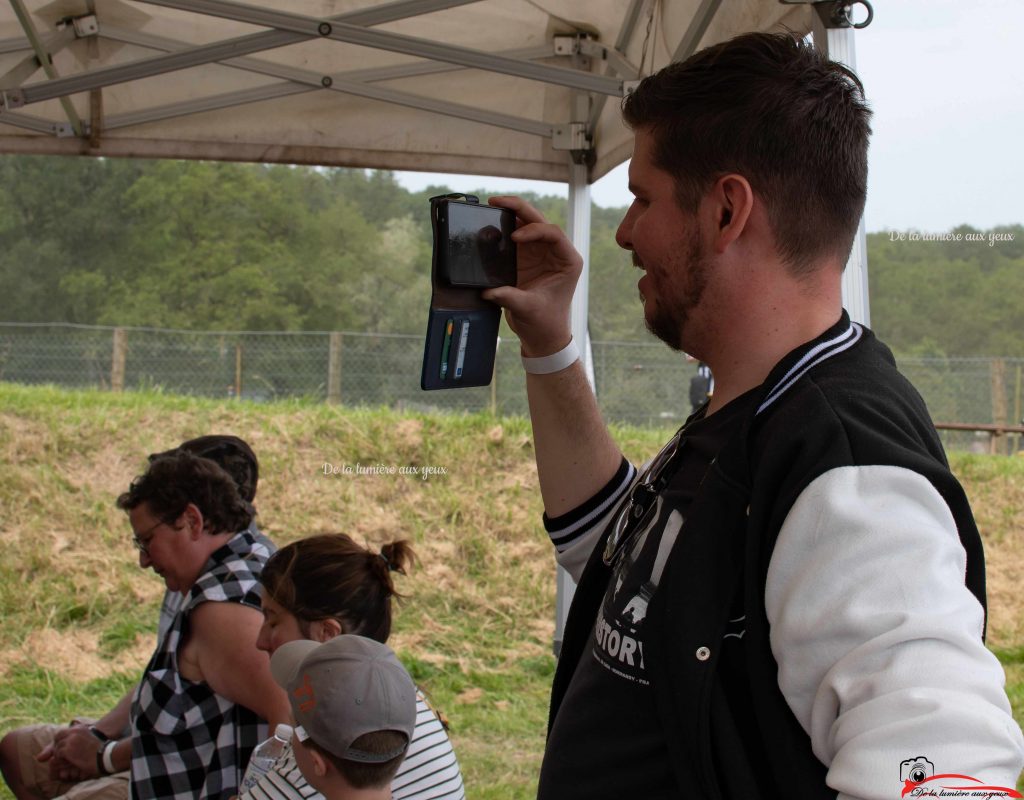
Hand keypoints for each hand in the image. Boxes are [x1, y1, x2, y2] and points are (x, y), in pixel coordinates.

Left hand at [38, 725, 100, 780]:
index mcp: (80, 728)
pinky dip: (61, 759)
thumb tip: (70, 741)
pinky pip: (57, 754)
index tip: (64, 747)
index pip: (63, 731)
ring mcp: (70, 740)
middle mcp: (74, 731)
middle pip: (57, 736)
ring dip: (60, 753)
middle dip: (57, 745)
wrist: (105, 755)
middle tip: (61, 753)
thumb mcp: (89, 739)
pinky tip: (68, 761)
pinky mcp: (67, 750)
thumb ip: (78, 737)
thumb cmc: (99, 750)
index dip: (61, 740)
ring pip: (57, 746)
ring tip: (66, 759)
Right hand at [482, 196, 581, 356]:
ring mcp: (540, 253)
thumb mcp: (529, 310)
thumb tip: (489, 290)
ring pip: (527, 224)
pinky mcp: (525, 257)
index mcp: (568, 261)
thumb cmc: (545, 323)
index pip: (553, 233)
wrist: (542, 335)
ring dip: (510, 213)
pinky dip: (502, 228)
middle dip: (519, 208)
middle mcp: (556, 252)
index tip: (514, 238)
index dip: (534, 230)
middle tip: (497, 201)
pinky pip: (514, 236)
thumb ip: (510, 298)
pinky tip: (488, 222)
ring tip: (491, 205)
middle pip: (539, 221)